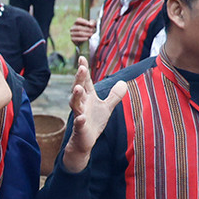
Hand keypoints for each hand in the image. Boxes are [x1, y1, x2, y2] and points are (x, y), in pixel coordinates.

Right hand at [61, 56, 126, 171]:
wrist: (84, 141)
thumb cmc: (94, 122)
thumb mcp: (107, 107)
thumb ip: (114, 95)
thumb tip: (123, 82)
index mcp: (88, 97)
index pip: (85, 81)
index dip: (83, 69)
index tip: (81, 57)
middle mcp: (82, 104)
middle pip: (78, 88)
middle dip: (79, 78)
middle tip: (81, 68)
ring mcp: (79, 115)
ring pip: (75, 104)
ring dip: (76, 96)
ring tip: (78, 88)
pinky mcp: (80, 128)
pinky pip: (79, 123)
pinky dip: (79, 120)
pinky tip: (81, 118)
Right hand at [70, 17, 95, 44]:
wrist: (85, 39)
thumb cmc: (88, 30)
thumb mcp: (91, 25)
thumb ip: (92, 23)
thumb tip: (91, 24)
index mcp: (76, 23)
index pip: (78, 20)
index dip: (84, 21)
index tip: (90, 24)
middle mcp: (73, 28)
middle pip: (78, 27)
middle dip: (86, 29)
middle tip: (92, 30)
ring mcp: (72, 33)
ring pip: (79, 33)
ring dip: (86, 34)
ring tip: (91, 34)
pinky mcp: (72, 39)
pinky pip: (77, 39)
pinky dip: (83, 39)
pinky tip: (87, 38)